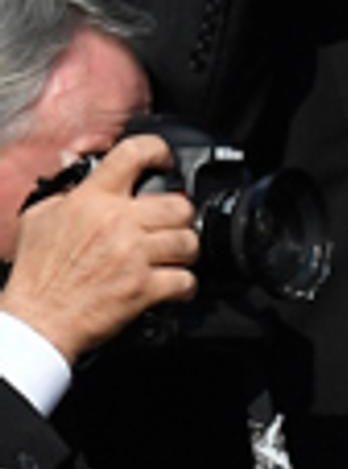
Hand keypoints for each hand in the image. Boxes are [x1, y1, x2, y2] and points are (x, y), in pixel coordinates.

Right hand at [0, 136, 199, 359]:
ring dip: (184, 252)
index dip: (157, 151)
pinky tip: (173, 285)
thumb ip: (66, 193)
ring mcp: (134, 255)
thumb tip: (80, 172)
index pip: (133, 154)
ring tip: (171, 257)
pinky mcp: (145, 287)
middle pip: (180, 206)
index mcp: (92, 200)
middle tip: (170, 227)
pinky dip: (185, 286)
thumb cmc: (37, 272)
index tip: (164, 161)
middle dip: (180, 218)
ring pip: (189, 242)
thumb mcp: (40, 218)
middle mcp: (117, 222)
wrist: (38, 317)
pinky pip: (187, 279)